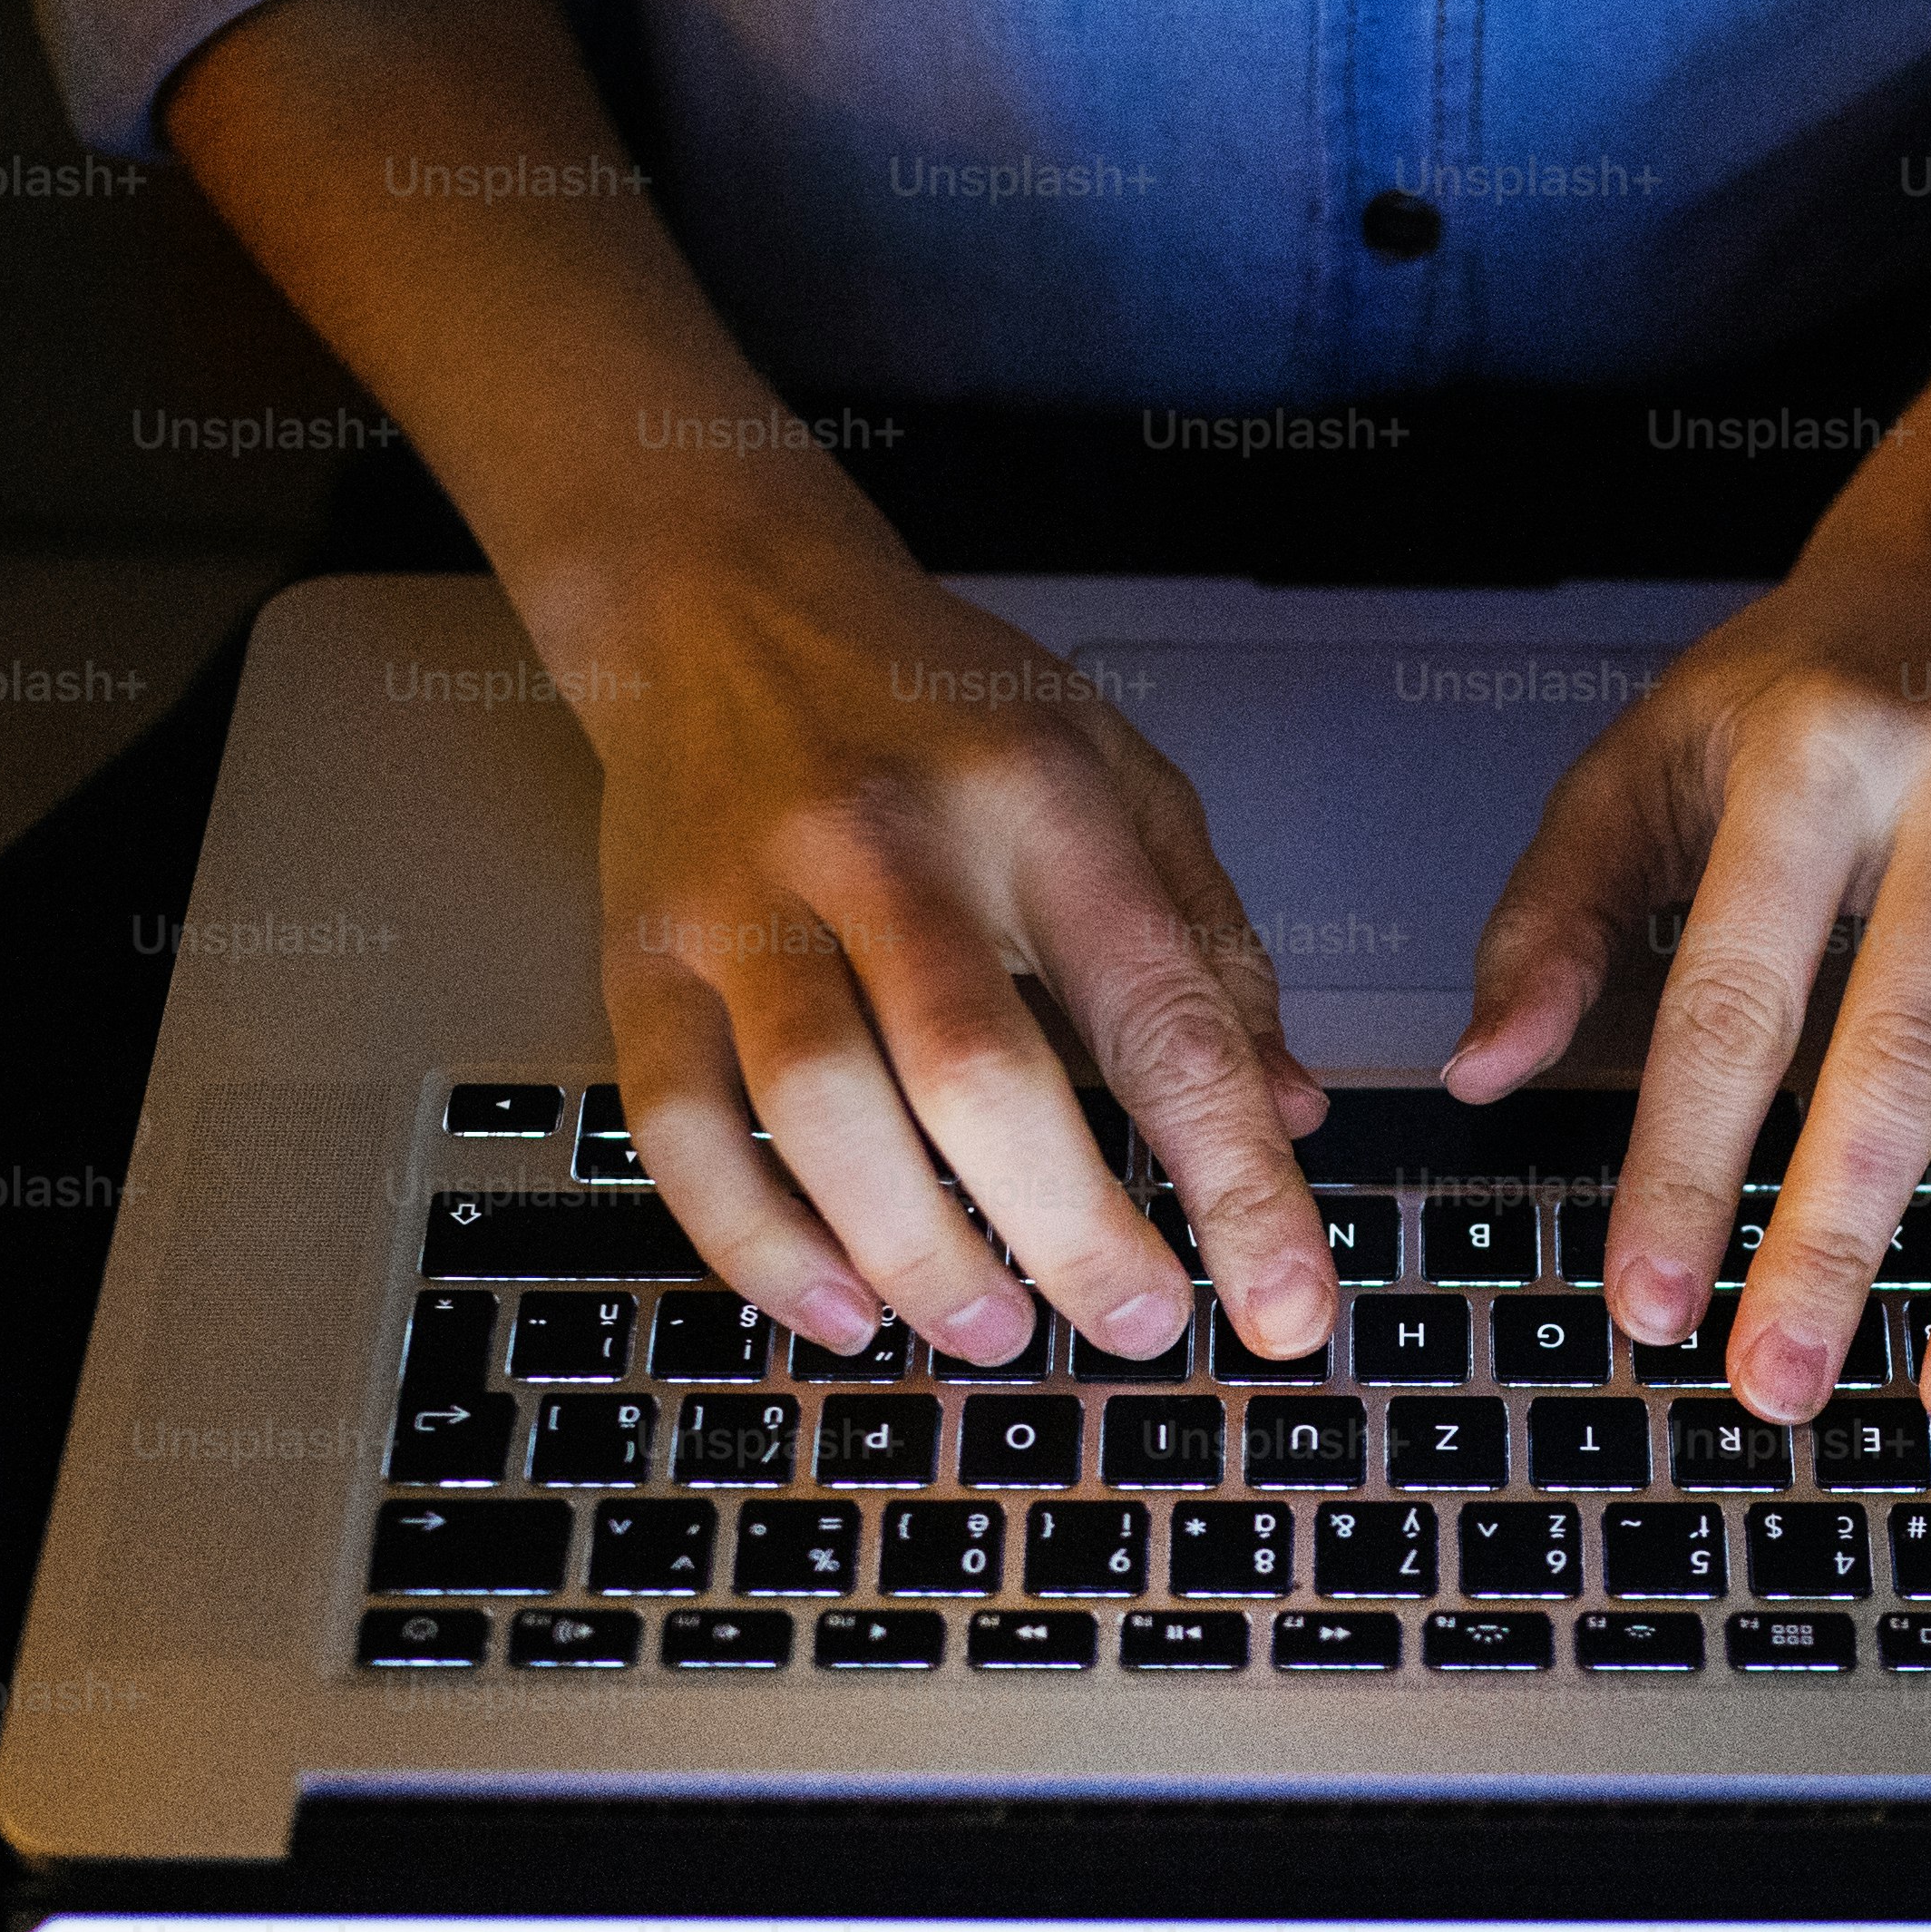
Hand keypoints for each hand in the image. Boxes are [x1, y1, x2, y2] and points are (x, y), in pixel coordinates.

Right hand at [585, 533, 1338, 1367]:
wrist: (719, 600)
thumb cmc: (937, 711)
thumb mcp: (1116, 778)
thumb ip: (1208, 945)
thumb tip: (1288, 1114)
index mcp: (1037, 801)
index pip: (1160, 1016)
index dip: (1234, 1179)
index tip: (1289, 1304)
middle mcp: (886, 846)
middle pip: (976, 1075)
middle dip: (1072, 1233)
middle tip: (1139, 1326)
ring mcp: (746, 904)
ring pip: (821, 1112)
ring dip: (919, 1255)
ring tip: (995, 1331)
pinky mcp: (642, 957)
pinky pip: (682, 1128)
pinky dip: (758, 1242)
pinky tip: (838, 1308)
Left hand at [1448, 544, 1930, 1429]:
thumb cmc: (1805, 688)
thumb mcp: (1647, 756)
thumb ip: (1555, 914)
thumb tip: (1483, 1072)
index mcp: (1823, 757)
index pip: (1737, 997)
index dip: (1684, 1164)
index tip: (1646, 1304)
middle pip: (1911, 1054)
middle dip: (1838, 1237)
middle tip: (1777, 1381)